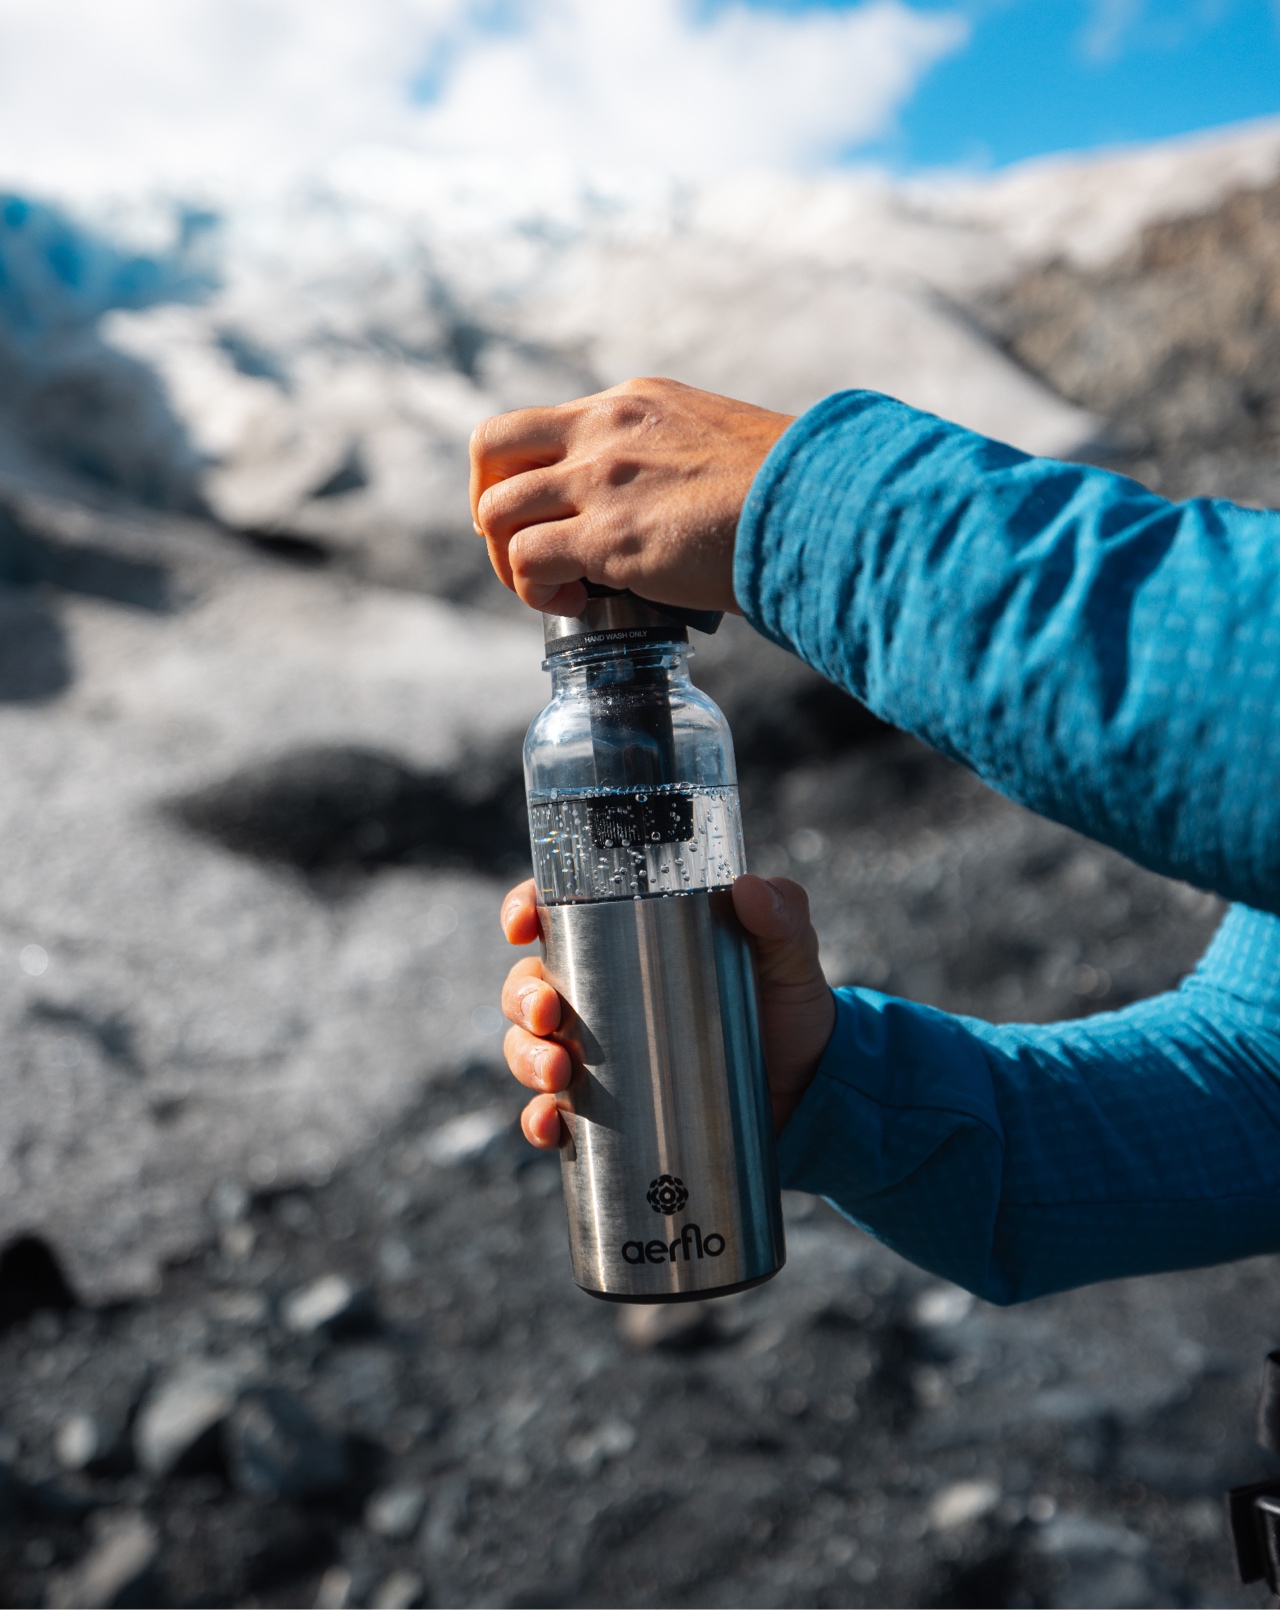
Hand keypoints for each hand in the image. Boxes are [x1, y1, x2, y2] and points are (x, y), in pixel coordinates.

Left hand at [470, 377, 793, 617]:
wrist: (818, 504)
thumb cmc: (788, 492)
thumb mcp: (716, 449)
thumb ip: (670, 467)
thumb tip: (665, 517)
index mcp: (631, 404)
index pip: (543, 426)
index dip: (527, 476)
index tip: (548, 516)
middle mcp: (604, 430)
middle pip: (491, 446)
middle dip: (490, 504)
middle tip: (520, 549)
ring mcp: (600, 479)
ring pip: (497, 509)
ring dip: (508, 559)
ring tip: (551, 588)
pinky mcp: (606, 534)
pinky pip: (526, 559)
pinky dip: (533, 590)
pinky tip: (572, 603)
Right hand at [498, 875, 834, 1147]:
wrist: (810, 1093)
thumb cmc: (788, 1007)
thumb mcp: (789, 954)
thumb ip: (781, 914)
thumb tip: (747, 889)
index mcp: (627, 940)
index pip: (556, 914)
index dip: (522, 911)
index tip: (521, 925)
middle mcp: (599, 993)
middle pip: (528, 986)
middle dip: (524, 999)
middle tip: (551, 1016)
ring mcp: (597, 1054)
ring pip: (527, 1048)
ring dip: (526, 1059)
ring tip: (559, 1076)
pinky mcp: (605, 1110)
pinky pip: (551, 1114)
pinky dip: (539, 1121)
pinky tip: (552, 1125)